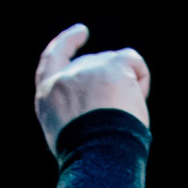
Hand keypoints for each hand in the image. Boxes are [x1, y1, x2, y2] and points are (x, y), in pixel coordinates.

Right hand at [34, 24, 150, 149]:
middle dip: (111, 85)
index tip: (82, 31)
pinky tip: (137, 100)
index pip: (52, 58)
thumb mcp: (67, 132)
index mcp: (47, 94)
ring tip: (122, 117)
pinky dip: (140, 78)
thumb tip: (99, 100)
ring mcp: (87, 68)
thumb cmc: (87, 154)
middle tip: (117, 118)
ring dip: (125, 90)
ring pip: (116, 67)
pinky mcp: (111, 65)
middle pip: (95, 67)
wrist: (97, 155)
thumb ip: (74, 108)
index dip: (67, 43)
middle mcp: (64, 76)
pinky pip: (133, 61)